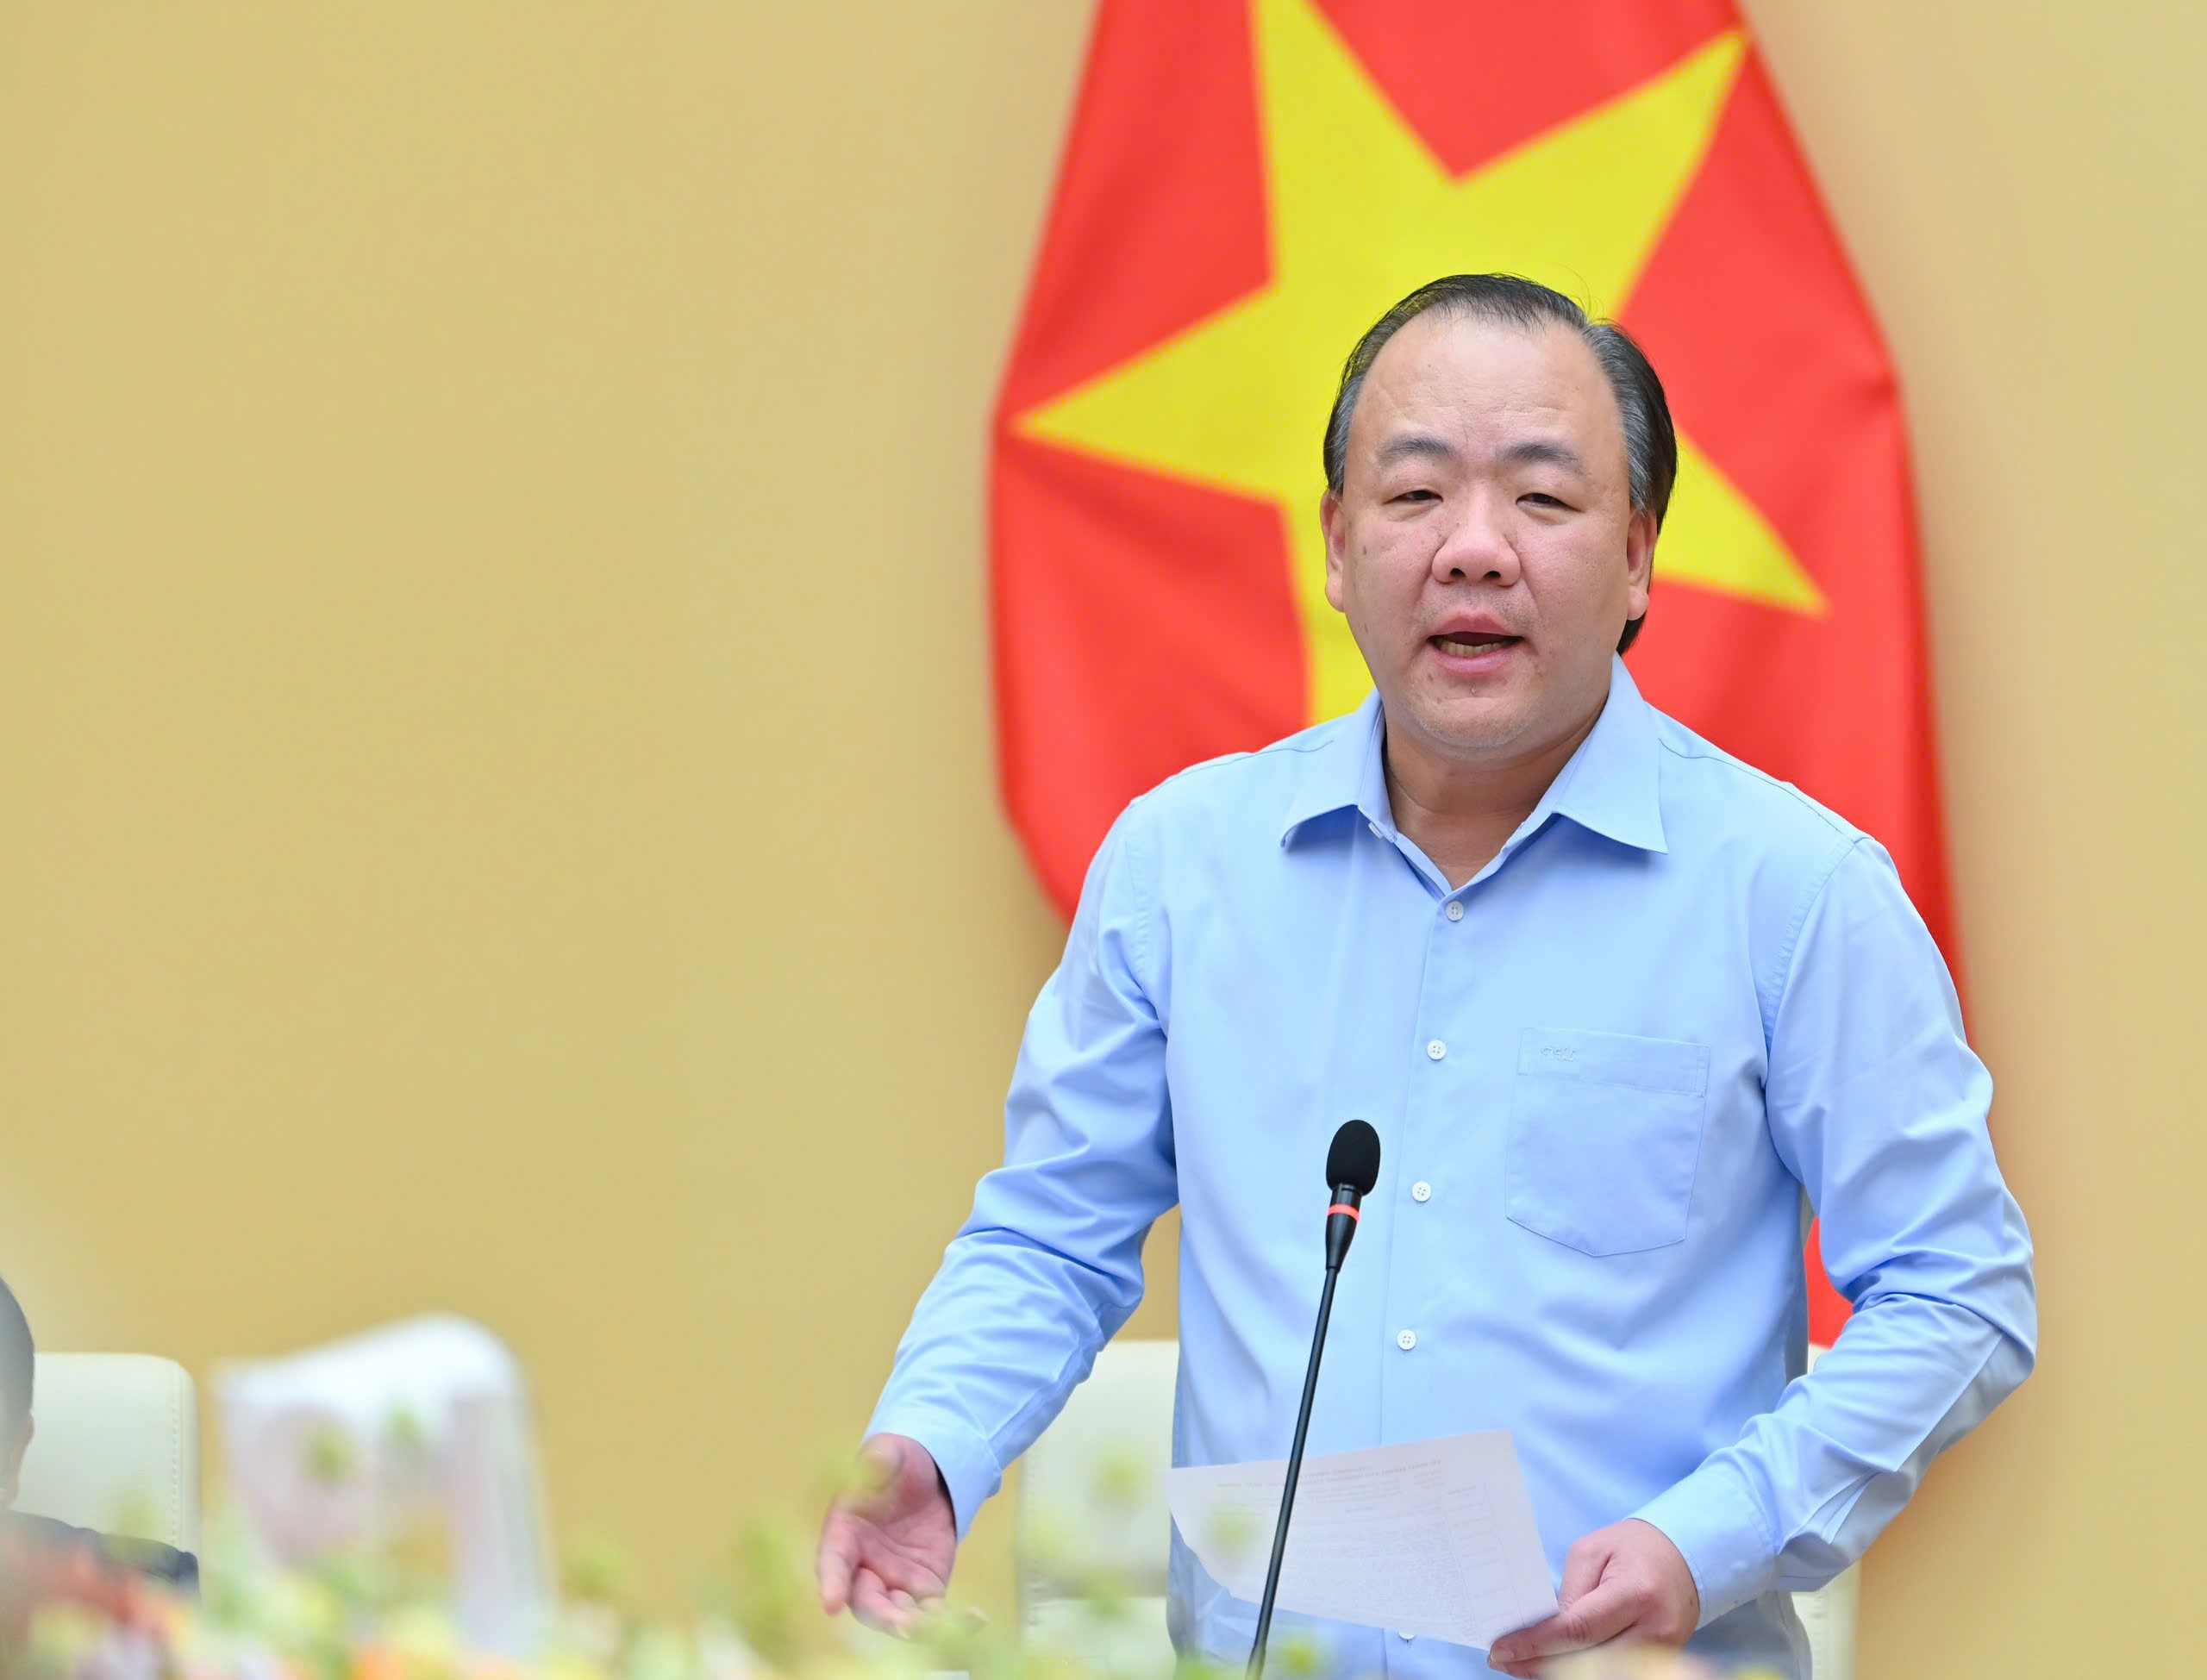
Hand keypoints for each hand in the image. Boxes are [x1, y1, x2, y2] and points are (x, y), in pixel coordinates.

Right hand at [816, 1433, 957, 1632]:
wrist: (927, 1476)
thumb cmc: (896, 1464)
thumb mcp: (889, 1453)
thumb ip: (881, 1460)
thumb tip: (874, 1462)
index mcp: (844, 1534)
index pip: (832, 1562)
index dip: (831, 1582)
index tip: (831, 1603)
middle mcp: (864, 1567)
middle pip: (867, 1602)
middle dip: (883, 1617)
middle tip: (904, 1626)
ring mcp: (895, 1583)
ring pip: (900, 1617)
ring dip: (917, 1627)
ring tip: (939, 1627)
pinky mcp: (926, 1589)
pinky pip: (935, 1613)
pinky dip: (953, 1622)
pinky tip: (975, 1619)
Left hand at [1486, 1519, 1699, 1677]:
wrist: (1686, 1557)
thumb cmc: (1634, 1548)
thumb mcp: (1592, 1551)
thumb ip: (1570, 1592)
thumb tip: (1545, 1628)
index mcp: (1635, 1594)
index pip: (1578, 1629)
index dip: (1537, 1644)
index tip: (1503, 1649)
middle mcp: (1654, 1630)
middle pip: (1588, 1661)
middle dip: (1540, 1664)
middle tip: (1504, 1661)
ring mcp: (1662, 1652)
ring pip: (1599, 1674)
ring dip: (1558, 1672)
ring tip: (1523, 1664)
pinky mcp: (1660, 1663)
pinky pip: (1614, 1673)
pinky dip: (1582, 1671)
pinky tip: (1555, 1664)